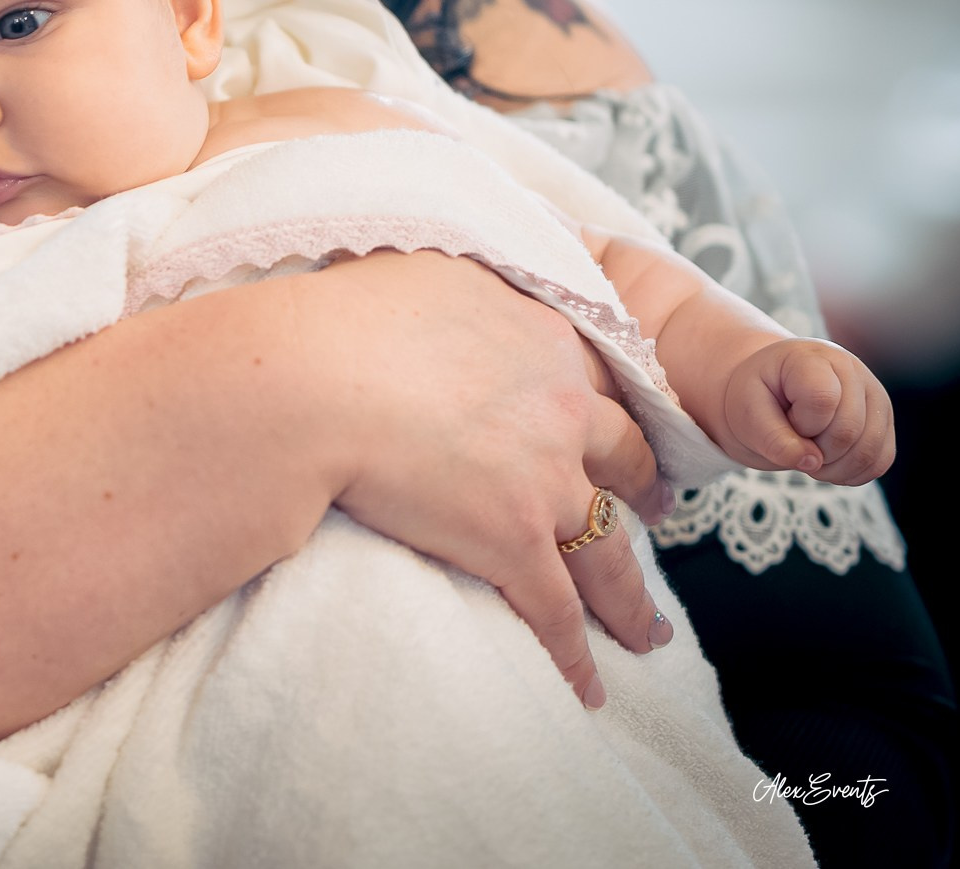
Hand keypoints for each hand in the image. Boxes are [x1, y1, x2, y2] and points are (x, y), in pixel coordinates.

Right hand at [0, 248, 677, 742]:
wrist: (309, 377)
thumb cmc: (336, 314)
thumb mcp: (410, 268)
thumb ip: (444, 284)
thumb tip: (427, 283)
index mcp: (538, 334)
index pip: (596, 377)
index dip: (613, 409)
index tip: (621, 430)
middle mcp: (559, 406)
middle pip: (622, 459)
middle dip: (639, 491)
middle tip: (651, 514)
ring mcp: (541, 477)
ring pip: (607, 548)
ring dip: (630, 598)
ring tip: (645, 635)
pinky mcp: (511, 541)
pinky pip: (555, 610)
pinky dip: (574, 657)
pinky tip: (586, 691)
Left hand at [722, 338, 894, 483]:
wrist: (771, 393)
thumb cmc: (757, 398)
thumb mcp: (745, 412)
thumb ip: (773, 439)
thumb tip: (812, 462)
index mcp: (812, 357)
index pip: (823, 399)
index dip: (801, 425)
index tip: (783, 419)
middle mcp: (852, 370)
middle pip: (849, 429)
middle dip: (815, 451)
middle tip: (792, 442)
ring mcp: (874, 395)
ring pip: (870, 449)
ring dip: (833, 468)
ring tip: (807, 455)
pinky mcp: (883, 420)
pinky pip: (881, 460)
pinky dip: (853, 473)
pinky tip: (827, 463)